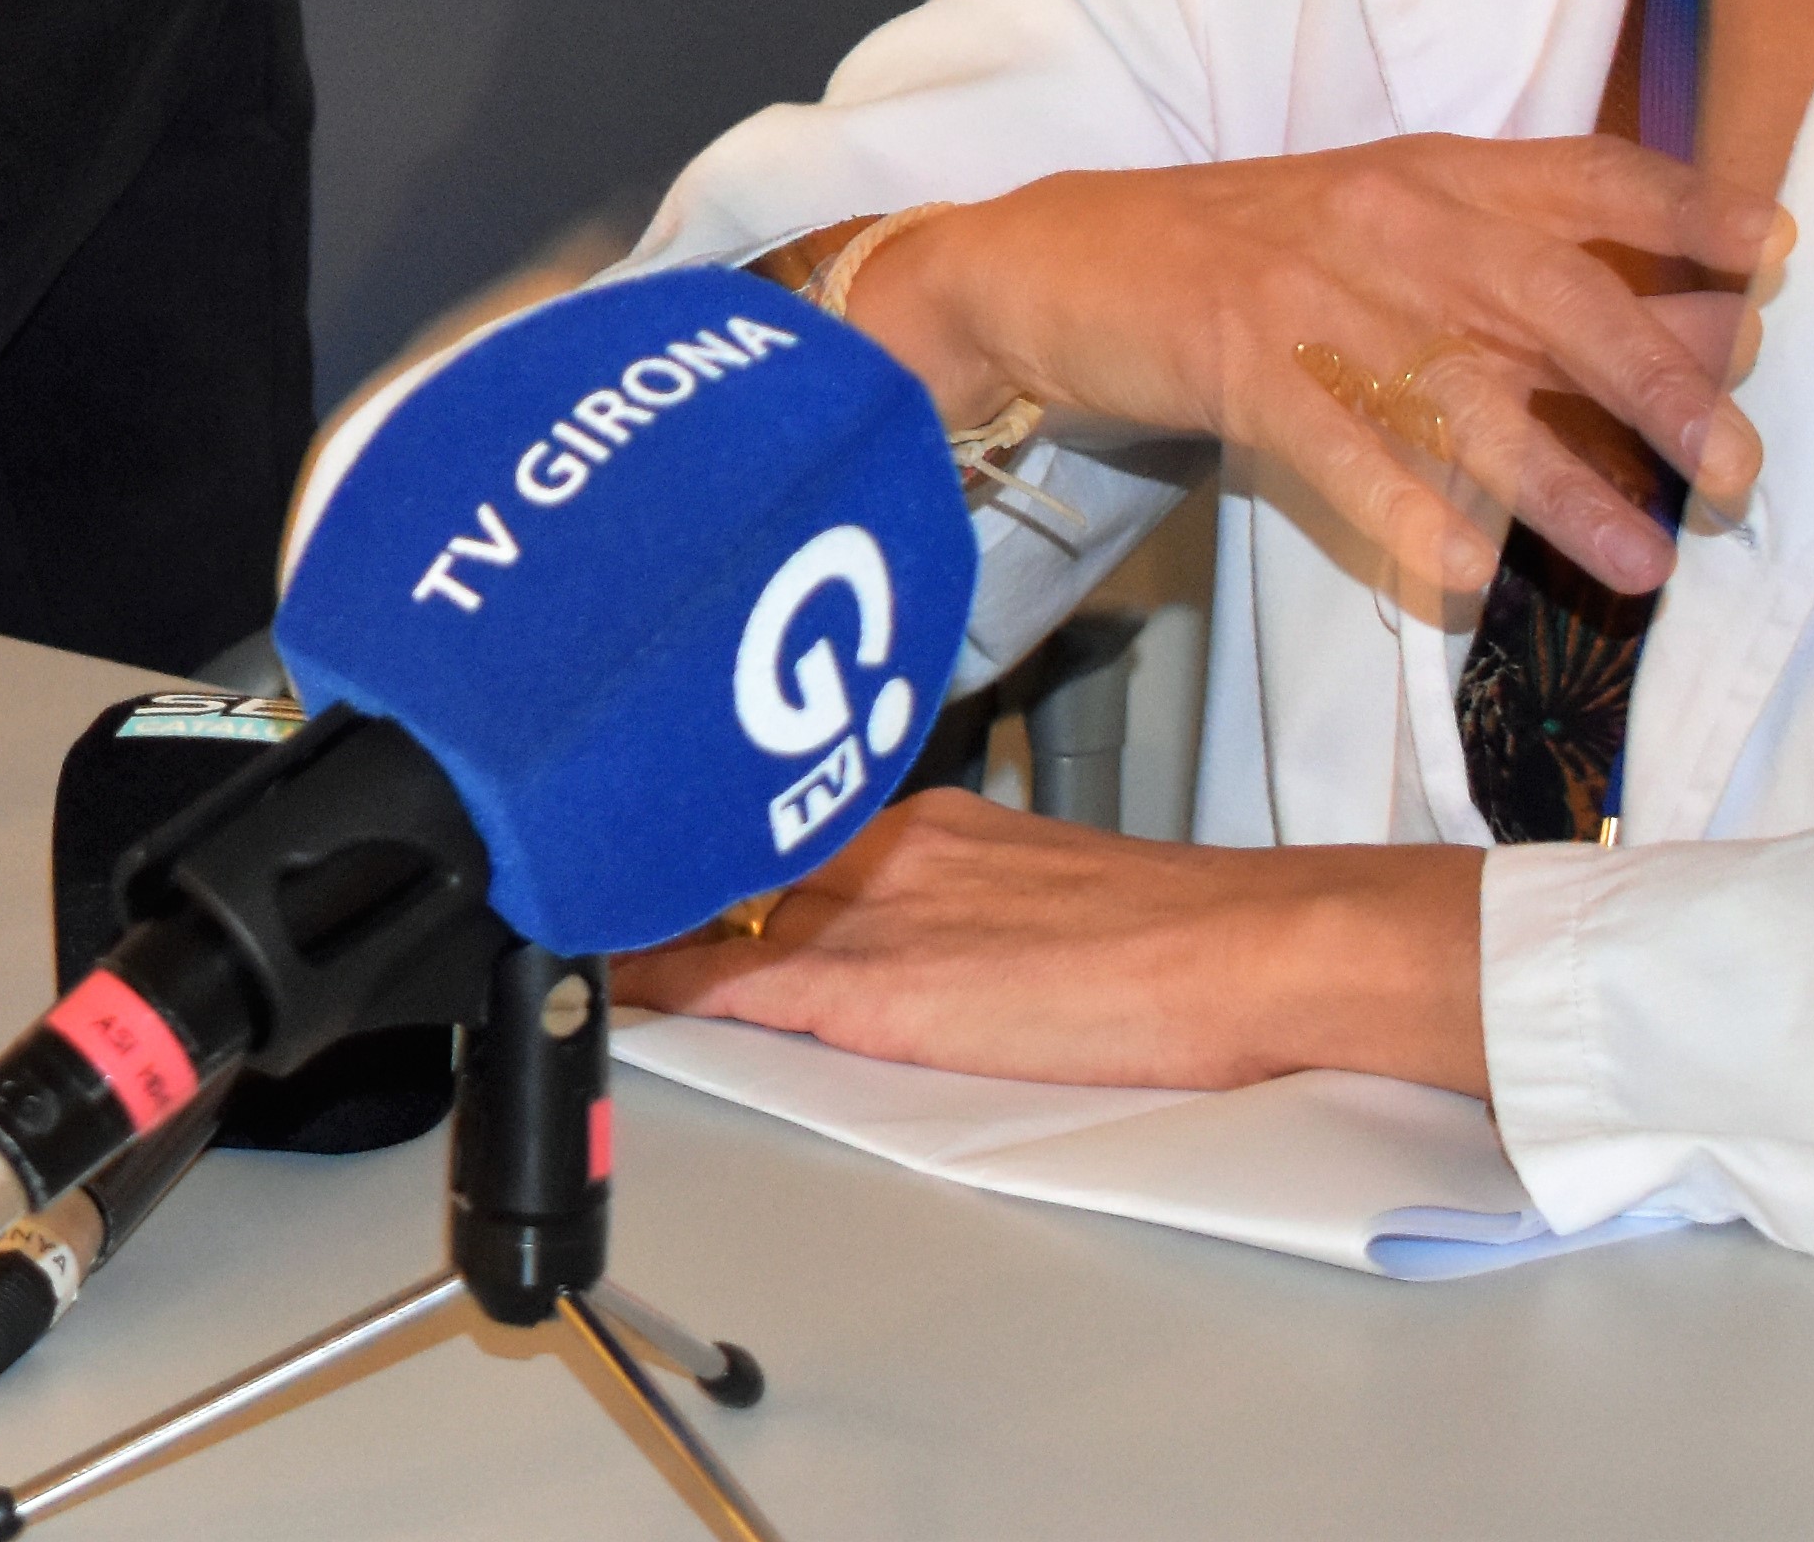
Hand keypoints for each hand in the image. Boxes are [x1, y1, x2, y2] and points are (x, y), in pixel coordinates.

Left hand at [617, 788, 1484, 1092]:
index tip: (636, 841)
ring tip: (563, 921)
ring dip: (640, 918)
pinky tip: (610, 986)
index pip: (780, 823)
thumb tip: (946, 933)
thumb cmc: (1186, 934)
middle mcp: (886, 848)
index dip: (700, 840)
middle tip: (564, 868)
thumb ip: (971, 900)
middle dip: (648, 864)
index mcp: (930, 826)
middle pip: (731, 852)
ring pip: (717, 906)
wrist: (1250, 948)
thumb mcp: (1051, 890)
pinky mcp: (883, 990)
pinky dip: (666, 984)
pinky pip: (737, 982)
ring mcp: (878, 915)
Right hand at [840, 137, 1785, 604]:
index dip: (1684, 211)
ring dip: (1565, 485)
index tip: (1773, 253)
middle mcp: (1391, 223)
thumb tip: (1673, 327)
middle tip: (1738, 470)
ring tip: (1644, 564)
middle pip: (1554, 297)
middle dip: (1659, 384)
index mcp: (1431, 177)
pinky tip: (1462, 575)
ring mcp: (1314, 292)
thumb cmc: (1232, 253)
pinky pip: (1340, 446)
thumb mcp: (1374, 221)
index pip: (1585, 175)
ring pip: (1466, 390)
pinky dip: (1404, 510)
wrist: (1053, 261)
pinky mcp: (1238, 360)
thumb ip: (1503, 263)